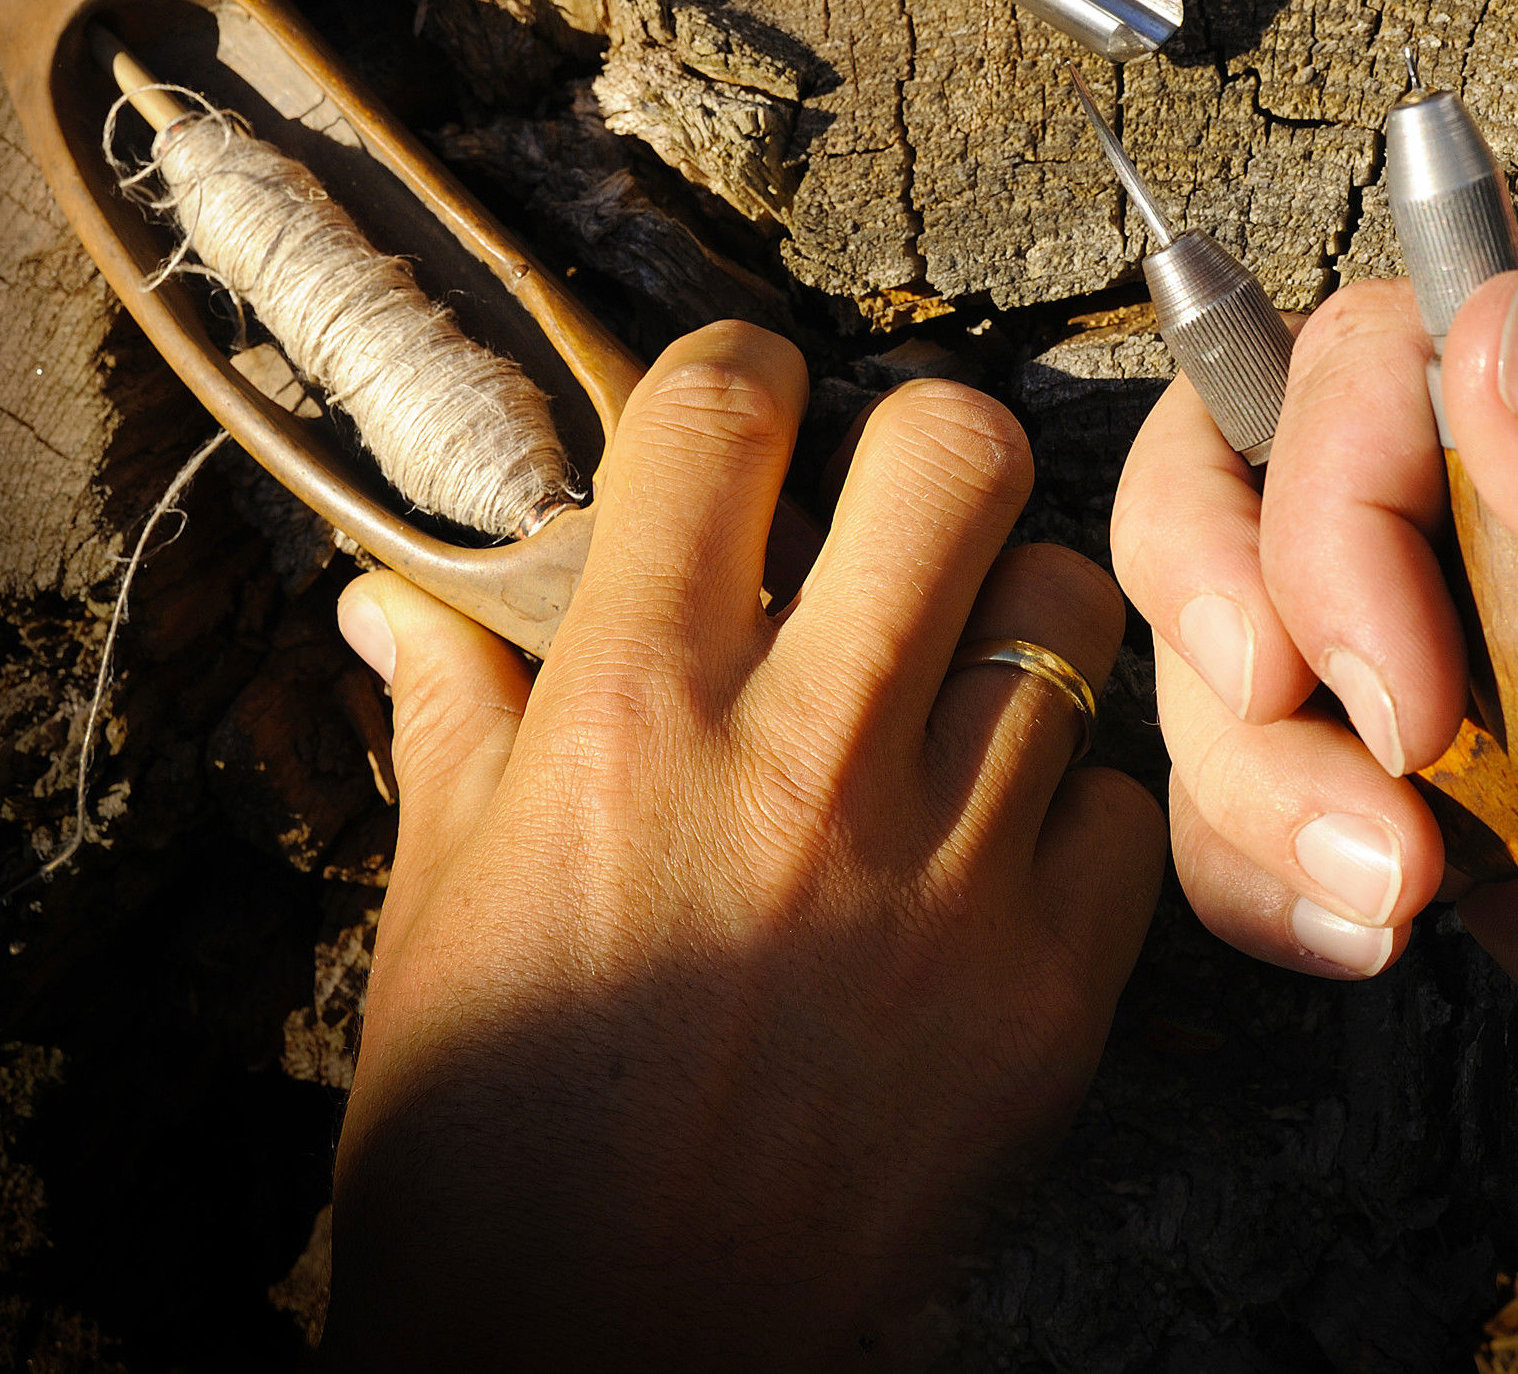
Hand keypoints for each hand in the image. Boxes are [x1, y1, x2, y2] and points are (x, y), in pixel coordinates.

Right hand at [323, 323, 1162, 1368]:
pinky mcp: (1051, 987)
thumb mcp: (438, 908)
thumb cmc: (486, 1142)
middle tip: (893, 516)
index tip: (745, 409)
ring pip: (1068, 608)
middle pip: (953, 450)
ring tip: (957, 683)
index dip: (739, 375)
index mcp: (630, 711)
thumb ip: (451, 718)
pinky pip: (1120, 803)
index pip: (719, 412)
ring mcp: (947, 870)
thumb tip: (398, 595)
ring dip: (1015, 620)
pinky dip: (1072, 803)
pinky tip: (1001, 849)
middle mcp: (802, 756)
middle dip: (925, 448)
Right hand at [1113, 278, 1517, 1356]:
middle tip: (1369, 764)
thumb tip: (1495, 322)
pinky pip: (1226, 776)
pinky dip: (1248, 859)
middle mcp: (1516, 497)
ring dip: (1248, 768)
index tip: (1404, 695)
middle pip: (1247, 454)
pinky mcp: (1404, 776)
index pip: (1377, 351)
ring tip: (1388, 894)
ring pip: (1209, 618)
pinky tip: (1369, 935)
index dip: (1331, 494)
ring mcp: (1447, 639)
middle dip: (1236, 606)